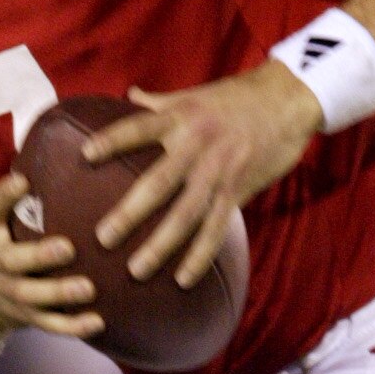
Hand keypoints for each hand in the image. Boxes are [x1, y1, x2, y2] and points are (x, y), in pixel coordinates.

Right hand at [0, 175, 104, 340]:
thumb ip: (12, 198)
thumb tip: (49, 155)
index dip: (4, 196)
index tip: (23, 181)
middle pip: (13, 262)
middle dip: (39, 256)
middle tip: (67, 248)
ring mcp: (11, 294)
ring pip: (33, 298)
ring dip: (61, 294)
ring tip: (88, 288)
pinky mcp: (27, 317)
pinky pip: (50, 324)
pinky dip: (73, 326)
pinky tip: (98, 321)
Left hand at [83, 62, 322, 285]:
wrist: (289, 100)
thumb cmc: (237, 97)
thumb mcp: (195, 94)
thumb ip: (160, 101)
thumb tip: (128, 95)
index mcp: (181, 117)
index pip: (140, 127)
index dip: (113, 140)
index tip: (85, 155)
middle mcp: (198, 144)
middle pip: (159, 181)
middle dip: (130, 212)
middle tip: (103, 239)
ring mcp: (219, 170)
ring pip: (187, 213)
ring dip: (161, 244)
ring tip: (136, 270)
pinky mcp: (239, 190)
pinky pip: (216, 228)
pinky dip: (200, 255)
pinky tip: (183, 279)